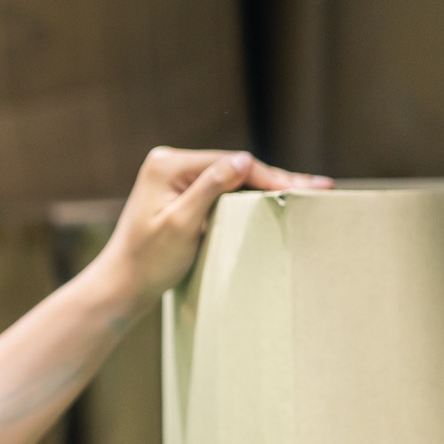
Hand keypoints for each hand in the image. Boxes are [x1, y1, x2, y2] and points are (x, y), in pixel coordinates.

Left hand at [89, 148, 332, 312]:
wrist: (124, 283)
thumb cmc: (149, 260)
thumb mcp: (182, 224)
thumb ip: (211, 189)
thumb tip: (243, 160)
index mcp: (167, 165)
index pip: (229, 164)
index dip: (269, 176)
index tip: (303, 187)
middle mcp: (169, 163)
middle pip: (232, 167)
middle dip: (275, 178)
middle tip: (319, 186)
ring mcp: (174, 177)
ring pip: (230, 178)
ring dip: (266, 185)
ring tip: (308, 189)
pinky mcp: (179, 192)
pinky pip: (221, 189)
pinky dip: (248, 195)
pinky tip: (276, 196)